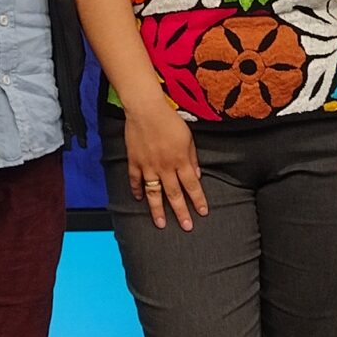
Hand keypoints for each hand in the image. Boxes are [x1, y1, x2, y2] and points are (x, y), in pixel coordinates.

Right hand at [125, 94, 207, 230]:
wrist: (146, 109)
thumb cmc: (170, 120)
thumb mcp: (188, 138)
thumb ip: (192, 159)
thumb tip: (196, 176)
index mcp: (180, 161)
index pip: (192, 185)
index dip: (198, 200)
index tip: (202, 213)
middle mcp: (165, 167)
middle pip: (174, 194)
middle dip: (181, 212)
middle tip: (186, 226)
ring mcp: (148, 166)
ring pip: (154, 193)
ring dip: (157, 209)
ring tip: (161, 223)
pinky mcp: (134, 161)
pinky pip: (135, 180)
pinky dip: (137, 190)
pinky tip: (139, 199)